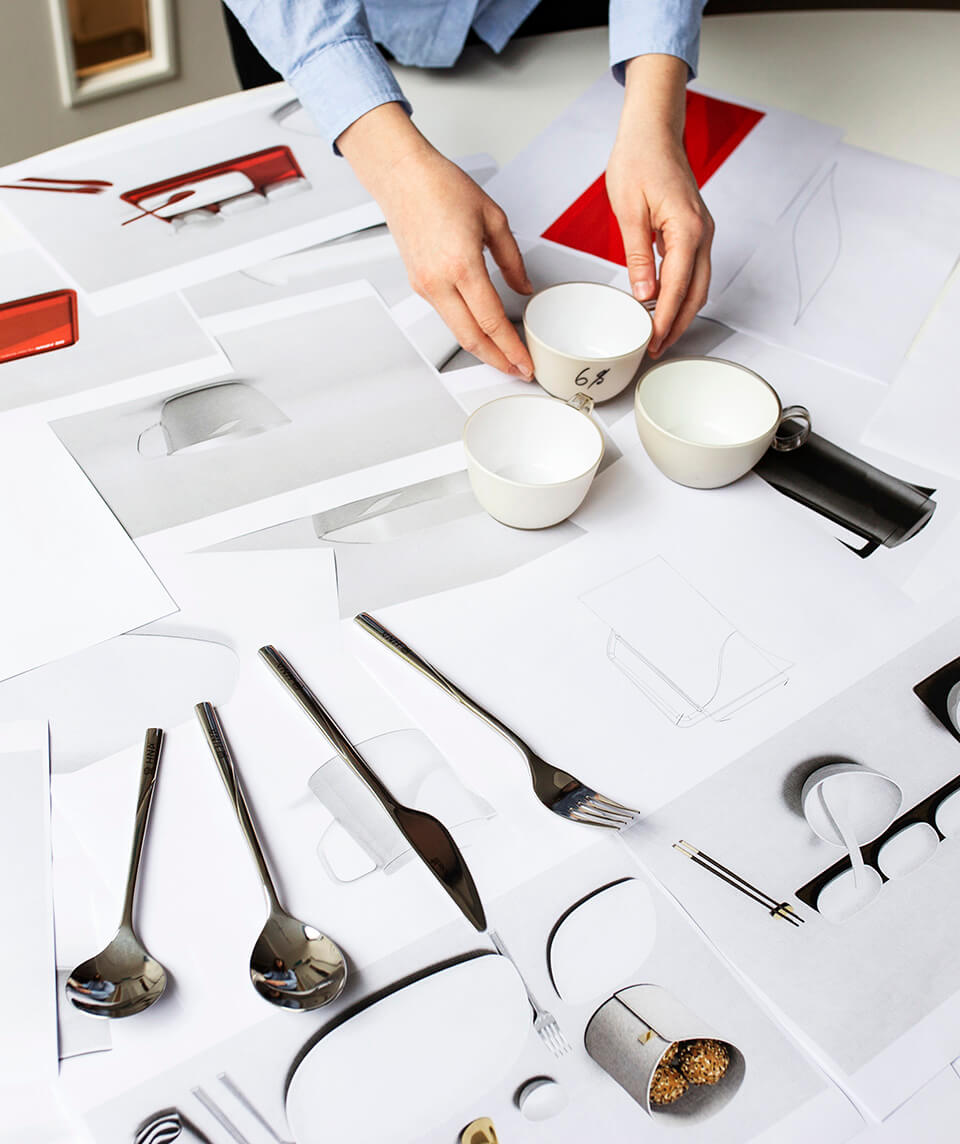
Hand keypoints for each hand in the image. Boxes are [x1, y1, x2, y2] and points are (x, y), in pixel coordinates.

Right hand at [337, 104, 533, 377]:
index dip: (511, 348)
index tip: (525, 362)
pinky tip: (482, 330)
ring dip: (482, 348)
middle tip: (517, 370)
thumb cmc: (441, 187)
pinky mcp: (418, 285)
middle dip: (497, 361)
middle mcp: (438, 281)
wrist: (403, 177)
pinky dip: (467, 329)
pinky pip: (447, 316)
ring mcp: (425, 286)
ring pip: (457, 331)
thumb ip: (512, 260)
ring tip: (504, 355)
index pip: (492, 320)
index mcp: (461, 264)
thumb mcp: (493, 218)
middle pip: (472, 338)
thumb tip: (523, 288)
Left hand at [607, 56, 713, 357]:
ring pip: (699, 284)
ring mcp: (703, 231)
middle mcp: (702, 233)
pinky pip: (694, 269)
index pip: (678, 288)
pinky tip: (664, 304)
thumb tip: (644, 294)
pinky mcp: (696, 229)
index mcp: (687, 229)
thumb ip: (637, 256)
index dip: (665, 321)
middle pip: (696, 293)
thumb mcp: (628, 211)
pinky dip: (683, 292)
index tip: (652, 342)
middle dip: (678, 325)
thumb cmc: (638, 159)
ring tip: (660, 334)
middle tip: (656, 349)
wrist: (653, 130)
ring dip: (682, 311)